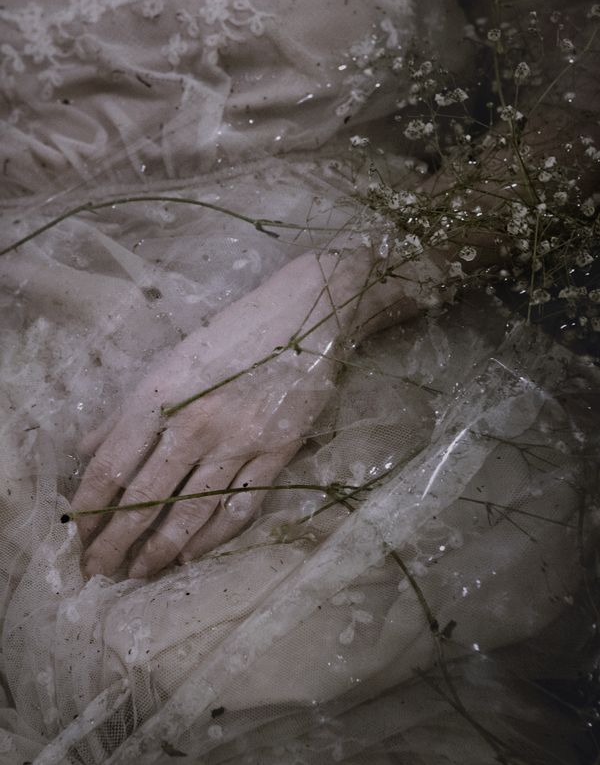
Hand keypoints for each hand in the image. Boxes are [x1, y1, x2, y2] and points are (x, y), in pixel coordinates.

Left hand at [72, 253, 350, 577]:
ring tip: (137, 573)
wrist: (303, 316)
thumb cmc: (229, 335)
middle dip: (115, 543)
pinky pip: (240, 507)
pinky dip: (212, 538)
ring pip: (190, 512)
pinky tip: (191, 555)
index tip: (78, 536)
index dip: (90, 509)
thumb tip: (86, 452)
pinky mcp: (276, 453)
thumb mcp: (168, 362)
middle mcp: (195, 424)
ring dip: (158, 550)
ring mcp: (239, 442)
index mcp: (160, 396)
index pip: (111, 467)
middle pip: (145, 498)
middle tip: (97, 572)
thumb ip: (125, 411)